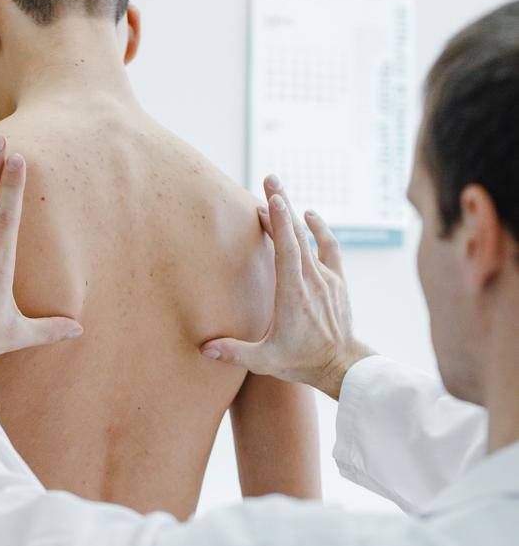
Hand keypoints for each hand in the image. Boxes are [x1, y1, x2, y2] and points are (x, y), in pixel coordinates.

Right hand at [201, 176, 373, 398]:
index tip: (271, 198)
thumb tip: (204, 349)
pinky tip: (308, 215)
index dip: (280, 221)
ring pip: (310, 239)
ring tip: (278, 197)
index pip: (287, 249)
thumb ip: (234, 353)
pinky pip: (330, 247)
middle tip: (270, 180)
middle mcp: (312, 281)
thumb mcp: (265, 360)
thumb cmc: (301, 362)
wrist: (341, 365)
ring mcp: (327, 279)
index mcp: (293, 295)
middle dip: (283, 206)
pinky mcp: (337, 281)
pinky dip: (319, 229)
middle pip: (297, 235)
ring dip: (294, 217)